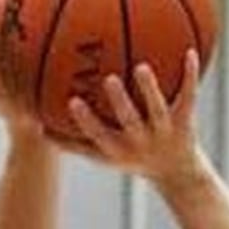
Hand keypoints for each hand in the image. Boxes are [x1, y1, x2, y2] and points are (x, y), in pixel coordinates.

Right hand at [64, 57, 203, 182]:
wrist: (178, 175)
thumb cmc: (134, 158)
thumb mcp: (104, 154)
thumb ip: (74, 143)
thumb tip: (38, 127)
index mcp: (121, 149)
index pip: (101, 137)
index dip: (87, 122)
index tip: (73, 101)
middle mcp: (142, 142)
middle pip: (130, 123)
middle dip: (120, 103)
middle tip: (109, 80)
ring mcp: (165, 132)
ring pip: (158, 110)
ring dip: (150, 89)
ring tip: (142, 67)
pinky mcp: (185, 121)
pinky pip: (188, 96)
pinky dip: (190, 75)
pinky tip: (190, 52)